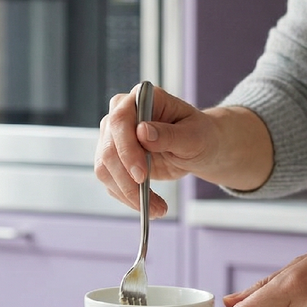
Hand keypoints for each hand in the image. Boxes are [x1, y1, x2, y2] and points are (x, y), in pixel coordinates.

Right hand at [95, 85, 274, 216]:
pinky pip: (111, 181)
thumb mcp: (194, 135)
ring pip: (105, 169)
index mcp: (141, 98)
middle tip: (149, 202)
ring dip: (127, 194)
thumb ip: (169, 134)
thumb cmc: (200, 134)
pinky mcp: (114, 159)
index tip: (141, 175)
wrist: (200, 146)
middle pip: (109, 149)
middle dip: (127, 180)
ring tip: (156, 209)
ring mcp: (114, 137)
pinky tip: (148, 205)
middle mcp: (121, 114)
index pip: (120, 121)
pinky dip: (127, 197)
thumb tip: (142, 132)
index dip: (127, 149)